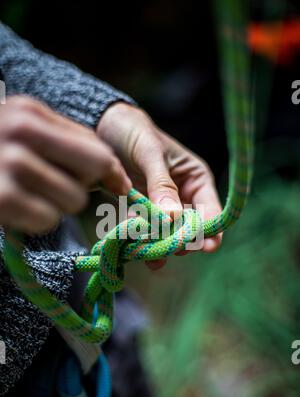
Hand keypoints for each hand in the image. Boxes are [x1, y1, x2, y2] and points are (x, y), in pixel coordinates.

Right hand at [0, 96, 130, 233]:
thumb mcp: (24, 130)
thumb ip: (69, 144)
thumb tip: (121, 181)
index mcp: (31, 113)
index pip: (96, 149)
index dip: (108, 171)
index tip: (113, 184)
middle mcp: (22, 132)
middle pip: (93, 170)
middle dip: (83, 187)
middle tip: (55, 186)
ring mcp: (11, 164)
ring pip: (75, 199)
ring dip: (60, 205)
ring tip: (32, 194)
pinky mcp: (2, 198)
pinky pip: (49, 219)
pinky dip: (40, 221)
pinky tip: (21, 210)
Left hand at [98, 102, 221, 268]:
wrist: (101, 127)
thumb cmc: (132, 132)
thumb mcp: (149, 154)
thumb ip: (161, 185)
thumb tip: (174, 218)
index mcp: (195, 179)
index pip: (211, 210)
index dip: (210, 230)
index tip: (205, 247)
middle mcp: (183, 196)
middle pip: (191, 229)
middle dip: (182, 241)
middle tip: (170, 250)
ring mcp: (162, 206)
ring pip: (167, 235)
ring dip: (160, 246)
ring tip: (150, 255)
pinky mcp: (142, 212)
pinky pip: (145, 232)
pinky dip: (141, 242)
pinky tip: (134, 251)